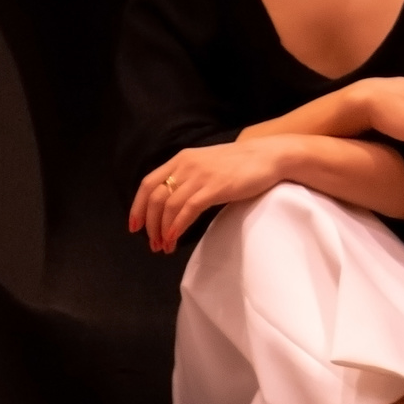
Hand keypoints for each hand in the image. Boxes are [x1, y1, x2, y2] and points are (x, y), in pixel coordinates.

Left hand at [130, 143, 283, 251]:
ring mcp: (200, 176)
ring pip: (169, 206)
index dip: (138, 207)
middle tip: (152, 244)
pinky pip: (187, 210)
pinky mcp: (215, 188)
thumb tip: (175, 201)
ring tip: (165, 247)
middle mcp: (186, 165)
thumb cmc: (242, 164)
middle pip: (155, 198)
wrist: (269, 156)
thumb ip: (190, 177)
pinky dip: (177, 227)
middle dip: (149, 224)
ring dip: (163, 230)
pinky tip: (174, 239)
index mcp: (182, 159)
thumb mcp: (207, 165)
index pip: (148, 183)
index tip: (135, 226)